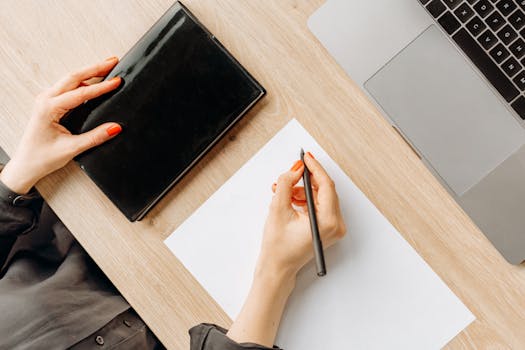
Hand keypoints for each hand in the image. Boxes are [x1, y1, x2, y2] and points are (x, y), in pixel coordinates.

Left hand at [0, 57, 122, 193]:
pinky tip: (92, 81)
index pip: (81, 93)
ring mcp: (46, 100)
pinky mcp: (49, 104)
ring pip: (70, 80)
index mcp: (49, 108)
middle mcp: (46, 100)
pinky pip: (67, 87)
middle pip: (74, 77)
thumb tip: (114, 127)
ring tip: (106, 68)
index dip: (102, 87)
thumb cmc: (41, 157)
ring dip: (88, 72)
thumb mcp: (71, 148)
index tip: (116, 81)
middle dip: (95, 68)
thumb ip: (95, 137)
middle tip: (113, 62)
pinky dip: (82, 81)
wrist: (26, 165)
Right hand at [257, 152, 345, 279]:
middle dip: (306, 179)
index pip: (326, 185)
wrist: (278, 267)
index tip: (305, 158)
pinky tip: (291, 200)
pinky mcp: (328, 228)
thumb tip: (295, 169)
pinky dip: (306, 200)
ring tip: (284, 192)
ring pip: (321, 197)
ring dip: (303, 190)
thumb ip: (286, 184)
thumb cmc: (278, 247)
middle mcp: (336, 225)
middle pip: (325, 190)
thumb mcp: (278, 209)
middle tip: (292, 171)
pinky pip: (320, 206)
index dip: (314, 169)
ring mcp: (334, 228)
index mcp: (328, 221)